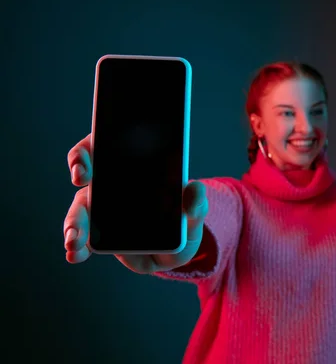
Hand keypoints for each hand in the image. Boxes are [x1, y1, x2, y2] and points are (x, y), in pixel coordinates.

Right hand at [63, 134, 208, 273]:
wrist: (176, 251)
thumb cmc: (183, 222)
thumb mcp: (195, 213)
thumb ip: (197, 202)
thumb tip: (194, 188)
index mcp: (134, 170)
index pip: (106, 147)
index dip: (93, 147)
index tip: (94, 153)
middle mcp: (112, 186)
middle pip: (87, 172)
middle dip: (80, 170)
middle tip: (81, 177)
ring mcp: (102, 211)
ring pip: (80, 208)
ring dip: (73, 221)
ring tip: (74, 238)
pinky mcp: (99, 234)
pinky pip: (82, 237)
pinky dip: (76, 246)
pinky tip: (75, 255)